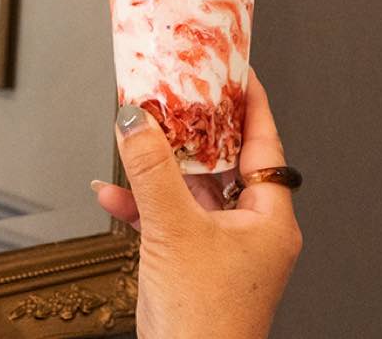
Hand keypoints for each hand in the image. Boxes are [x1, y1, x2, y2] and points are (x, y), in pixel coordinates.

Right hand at [92, 71, 301, 338]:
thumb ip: (150, 171)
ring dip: (156, 169)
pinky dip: (142, 206)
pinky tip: (112, 194)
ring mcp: (222, 249)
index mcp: (269, 219)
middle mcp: (252, 230)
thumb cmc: (205, 322)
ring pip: (190, 190)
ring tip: (131, 137)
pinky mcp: (193, 265)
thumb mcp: (173, 230)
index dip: (249, 102)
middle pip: (223, 162)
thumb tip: (134, 120)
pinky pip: (169, 220)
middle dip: (190, 131)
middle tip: (173, 93)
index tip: (234, 68)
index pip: (264, 143)